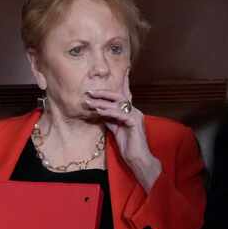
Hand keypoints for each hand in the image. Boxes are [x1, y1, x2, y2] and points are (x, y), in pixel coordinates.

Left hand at [84, 68, 161, 191]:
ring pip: (118, 104)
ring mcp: (135, 116)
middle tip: (89, 91)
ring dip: (102, 102)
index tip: (122, 70)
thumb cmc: (127, 145)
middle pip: (118, 96)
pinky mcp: (134, 123)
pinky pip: (120, 114)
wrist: (137, 158)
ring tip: (89, 101)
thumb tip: (100, 110)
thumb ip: (110, 118)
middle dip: (103, 93)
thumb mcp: (115, 129)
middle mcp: (134, 111)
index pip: (124, 94)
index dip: (123, 82)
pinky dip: (109, 111)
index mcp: (130, 111)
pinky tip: (99, 111)